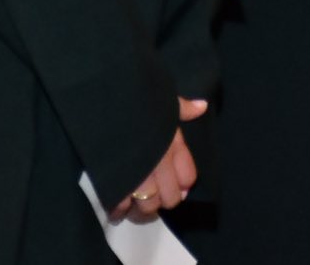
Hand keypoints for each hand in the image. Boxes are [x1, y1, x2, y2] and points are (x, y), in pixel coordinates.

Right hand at [109, 97, 206, 221]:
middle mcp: (160, 163)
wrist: (106, 100)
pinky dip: (118, 211)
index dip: (183, 184)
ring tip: (134, 204)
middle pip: (170, 199)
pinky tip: (116, 208)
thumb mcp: (163, 99)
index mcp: (173, 144)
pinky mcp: (116, 182)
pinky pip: (121, 207)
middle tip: (153, 196)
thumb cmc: (136, 98)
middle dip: (163, 200)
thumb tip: (202, 106)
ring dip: (141, 209)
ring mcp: (139, 175)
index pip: (188, 177)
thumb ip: (183, 108)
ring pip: (148, 207)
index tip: (176, 186)